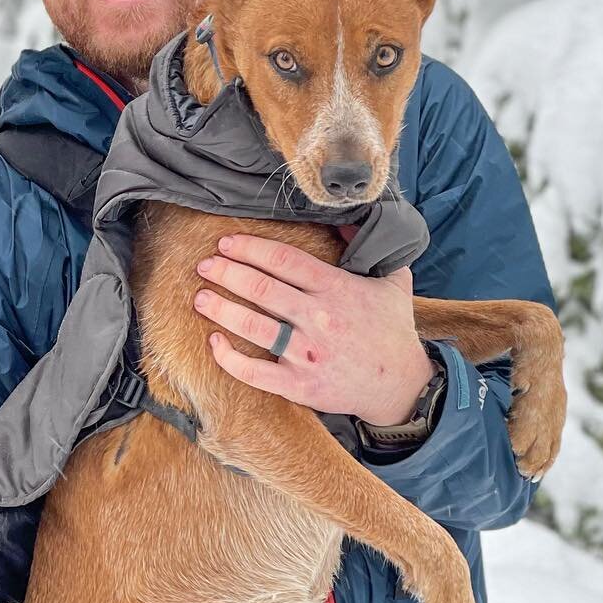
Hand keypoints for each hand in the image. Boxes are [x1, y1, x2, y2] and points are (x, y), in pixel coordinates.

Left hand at [194, 233, 433, 425]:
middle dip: (227, 273)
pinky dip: (229, 359)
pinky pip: (255, 373)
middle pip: (261, 289)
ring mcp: (307, 353)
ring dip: (221, 309)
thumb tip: (342, 217)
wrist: (402, 385)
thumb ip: (368, 247)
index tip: (227, 243)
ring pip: (253, 327)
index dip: (251, 248)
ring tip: (200, 298)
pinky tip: (214, 342)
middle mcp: (319, 318)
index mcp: (337, 289)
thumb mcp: (393, 280)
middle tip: (205, 266)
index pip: (285, 260)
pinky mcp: (299, 385)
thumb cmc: (392, 330)